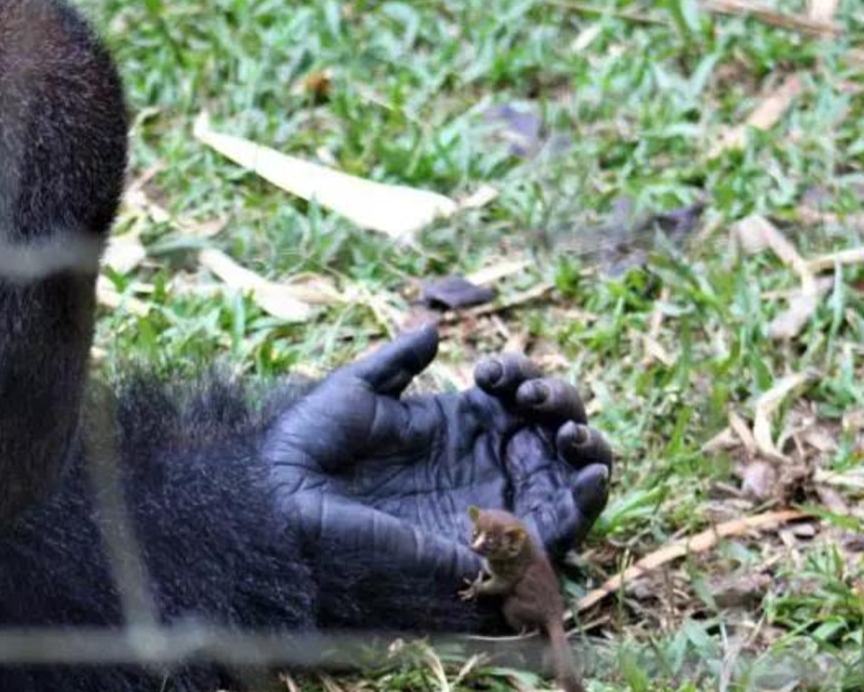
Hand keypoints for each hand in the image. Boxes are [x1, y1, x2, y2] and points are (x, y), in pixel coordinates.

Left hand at [264, 325, 611, 611]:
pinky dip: (590, 498)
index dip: (520, 374)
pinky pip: (567, 527)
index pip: (519, 396)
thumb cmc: (309, 446)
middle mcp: (484, 464)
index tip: (485, 372)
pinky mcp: (500, 544)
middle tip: (526, 397)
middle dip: (559, 401)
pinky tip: (590, 469)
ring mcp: (495, 502)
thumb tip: (433, 329)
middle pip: (556, 429)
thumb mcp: (357, 391)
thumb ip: (397, 361)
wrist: (284, 499)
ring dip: (586, 444)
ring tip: (566, 429)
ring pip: (573, 474)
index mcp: (458, 426)